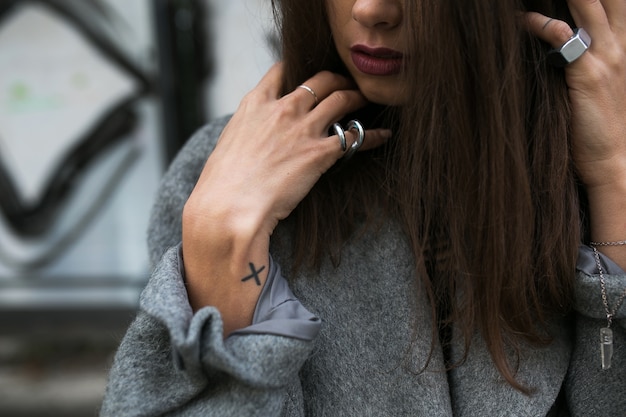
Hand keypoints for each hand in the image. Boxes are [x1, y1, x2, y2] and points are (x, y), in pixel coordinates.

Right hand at [182, 64, 389, 334]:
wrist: (228, 207)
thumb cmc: (222, 185)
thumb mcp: (228, 147)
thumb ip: (245, 135)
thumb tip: (250, 143)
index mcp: (254, 105)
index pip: (280, 71)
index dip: (298, 67)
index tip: (308, 71)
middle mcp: (282, 109)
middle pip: (320, 80)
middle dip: (337, 79)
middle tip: (347, 85)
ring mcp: (303, 129)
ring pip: (341, 98)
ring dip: (357, 97)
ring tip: (367, 100)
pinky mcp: (320, 152)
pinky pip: (355, 136)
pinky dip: (372, 135)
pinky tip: (383, 135)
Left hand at [525, 0, 625, 188]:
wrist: (609, 159)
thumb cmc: (595, 125)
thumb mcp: (594, 82)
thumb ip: (580, 58)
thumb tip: (549, 42)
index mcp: (622, 45)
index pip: (614, 3)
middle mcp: (619, 45)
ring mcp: (606, 57)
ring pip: (588, 4)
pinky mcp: (588, 74)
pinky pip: (562, 35)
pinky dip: (539, 23)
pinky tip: (520, 20)